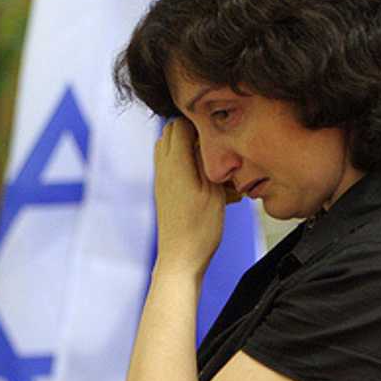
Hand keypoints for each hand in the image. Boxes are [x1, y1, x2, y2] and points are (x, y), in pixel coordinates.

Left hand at [153, 118, 224, 278]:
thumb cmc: (199, 229)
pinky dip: (187, 164)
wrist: (181, 258)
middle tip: (217, 144)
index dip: (200, 122)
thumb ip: (208, 160)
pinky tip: (207, 180)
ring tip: (212, 162)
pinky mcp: (164, 190)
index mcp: (175, 164)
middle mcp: (163, 168)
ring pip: (171, 148)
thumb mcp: (213, 191)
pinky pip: (173, 165)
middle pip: (172, 132)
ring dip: (190, 148)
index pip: (179, 123)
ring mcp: (162, 179)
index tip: (218, 130)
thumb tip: (206, 135)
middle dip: (194, 131)